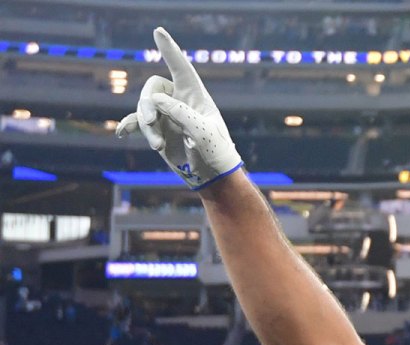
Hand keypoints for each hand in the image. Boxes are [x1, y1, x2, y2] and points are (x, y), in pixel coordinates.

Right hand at [115, 27, 241, 188]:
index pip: (181, 68)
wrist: (211, 175)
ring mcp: (167, 114)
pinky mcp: (158, 129)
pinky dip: (129, 125)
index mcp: (196, 96)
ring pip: (144, 108)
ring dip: (145, 125)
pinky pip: (136, 122)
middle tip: (152, 122)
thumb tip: (157, 100)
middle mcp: (179, 101)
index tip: (159, 31)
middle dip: (147, 104)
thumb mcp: (202, 132)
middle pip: (153, 88)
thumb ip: (181, 113)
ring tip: (157, 145)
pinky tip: (122, 132)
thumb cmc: (215, 151)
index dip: (170, 50)